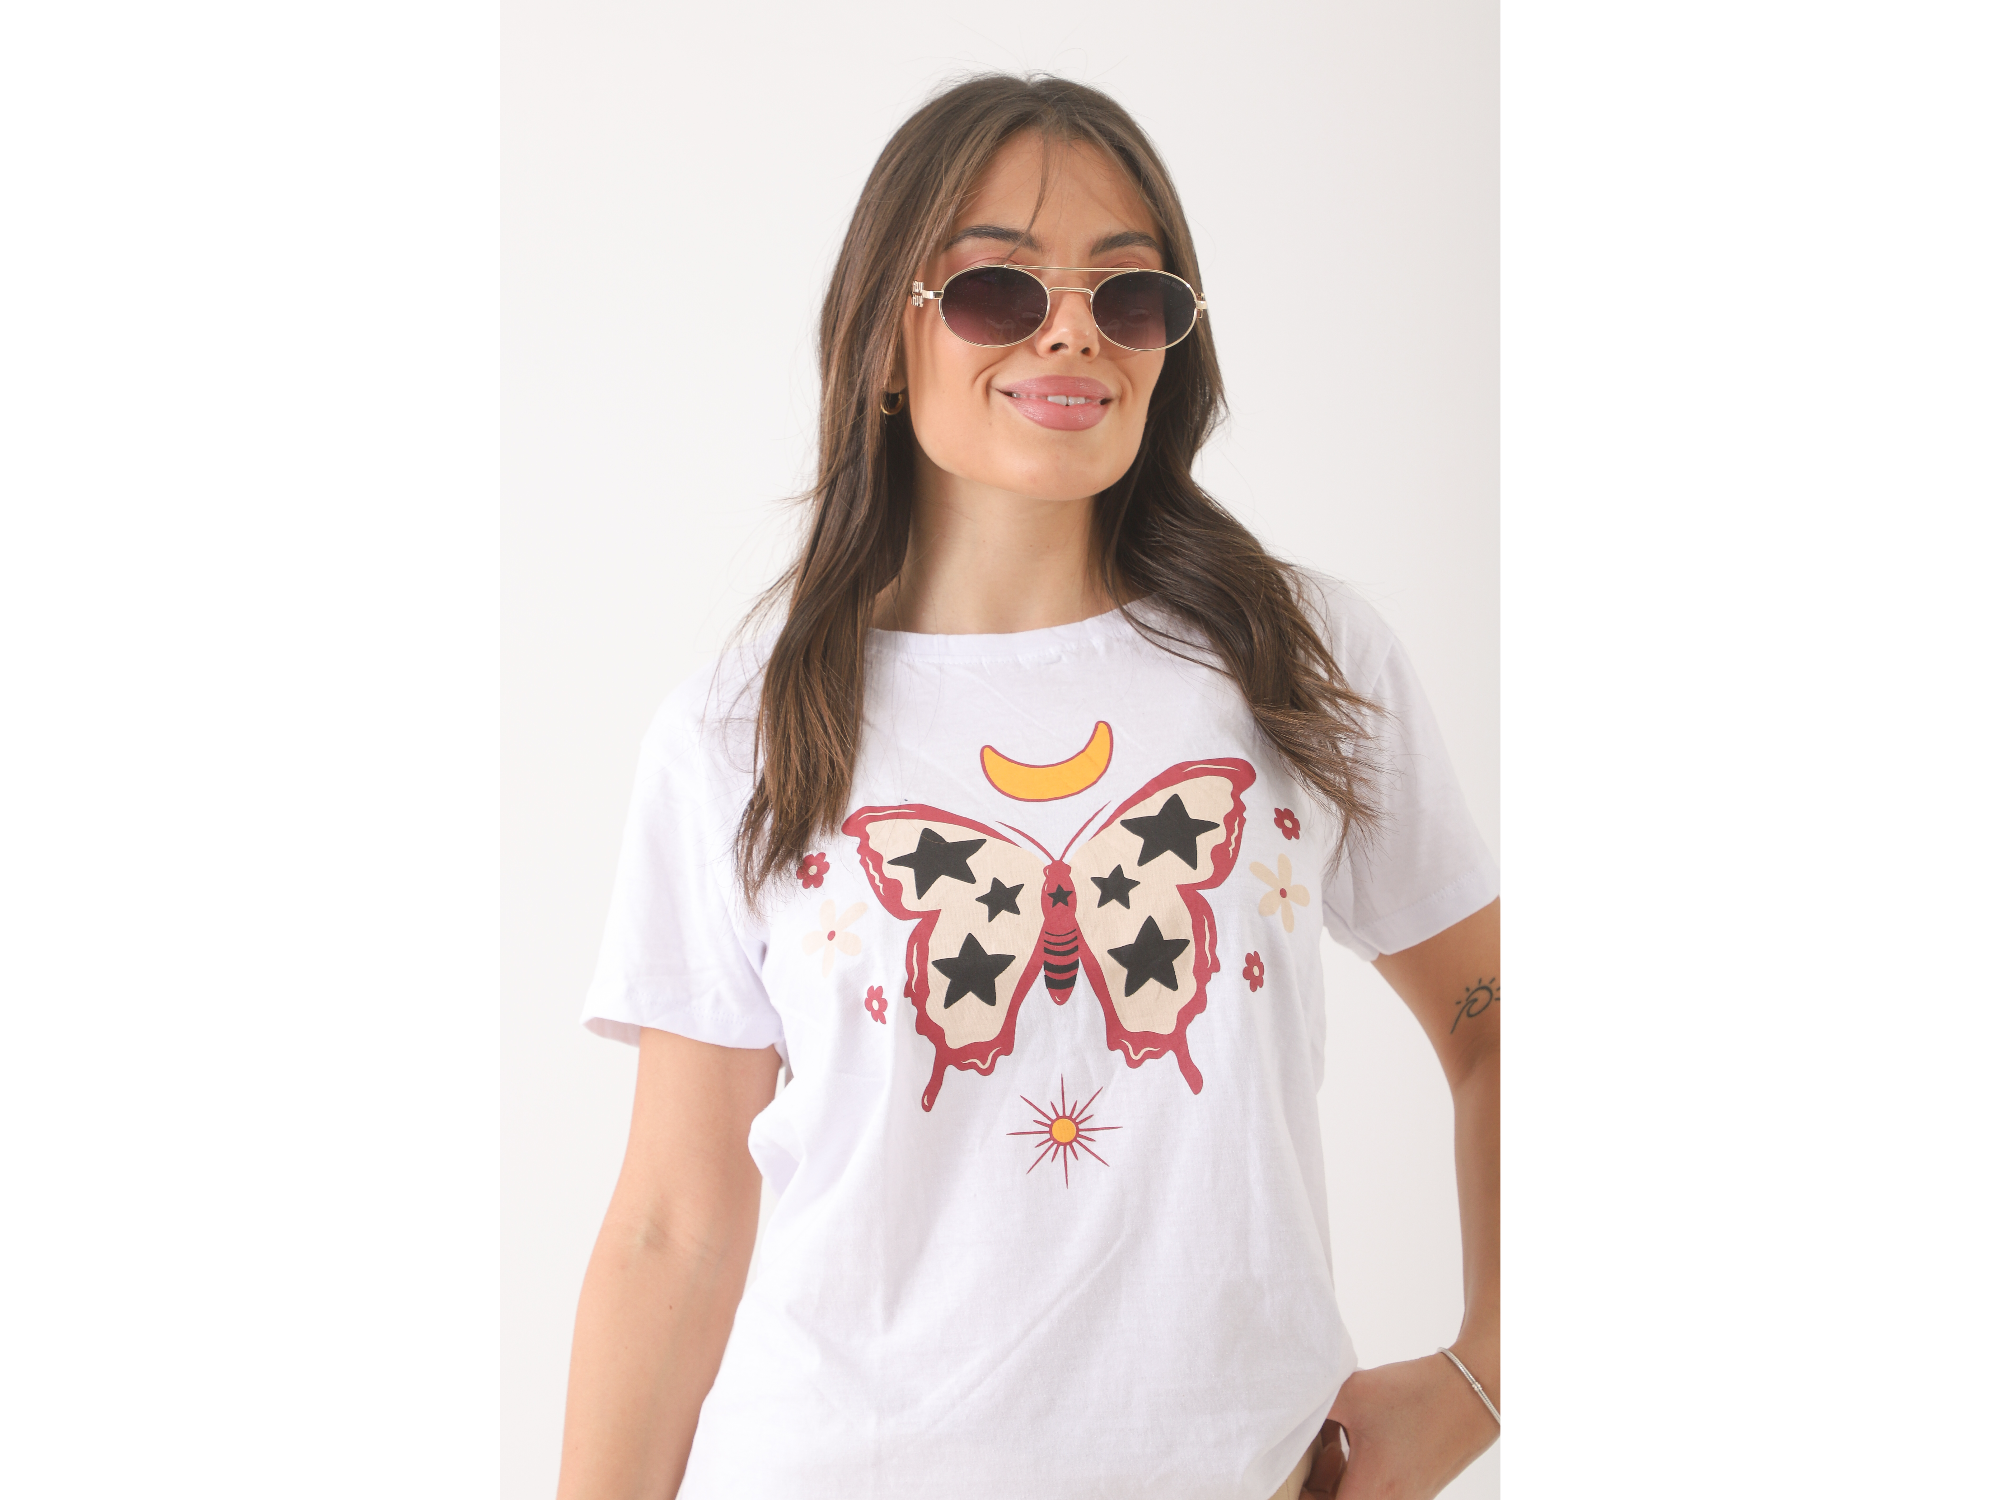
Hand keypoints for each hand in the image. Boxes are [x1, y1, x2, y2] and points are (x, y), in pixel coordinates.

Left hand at [1311, 1350, 1499, 1498]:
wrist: (1472, 1390)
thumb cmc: (1417, 1396)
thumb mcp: (1352, 1394)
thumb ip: (1311, 1406)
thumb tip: (1283, 1411)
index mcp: (1370, 1494)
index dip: (1302, 1495)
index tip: (1294, 1472)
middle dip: (1317, 1484)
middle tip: (1315, 1452)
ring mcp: (1406, 1499)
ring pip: (1356, 1498)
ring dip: (1337, 1478)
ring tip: (1335, 1442)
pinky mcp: (1415, 1488)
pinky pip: (1376, 1491)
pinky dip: (1358, 1472)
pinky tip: (1355, 1439)